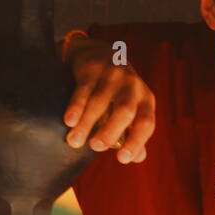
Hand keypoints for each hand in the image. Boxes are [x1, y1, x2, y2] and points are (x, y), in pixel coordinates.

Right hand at [63, 38, 154, 164]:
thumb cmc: (118, 92)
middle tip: (96, 147)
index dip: (136, 142)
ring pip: (99, 101)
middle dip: (110, 130)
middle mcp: (132, 87)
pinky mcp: (93, 69)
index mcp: (145, 100)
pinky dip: (76, 106)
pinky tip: (69, 122)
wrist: (100, 54)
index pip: (146, 123)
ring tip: (74, 142)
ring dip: (86, 123)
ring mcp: (112, 76)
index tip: (122, 159)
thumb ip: (133, 133)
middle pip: (124, 111)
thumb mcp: (132, 109)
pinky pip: (83, 90)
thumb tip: (137, 158)